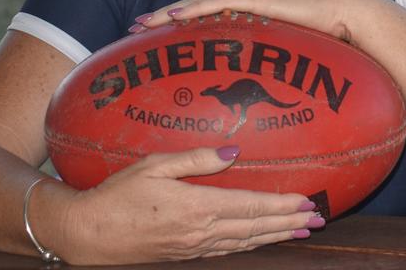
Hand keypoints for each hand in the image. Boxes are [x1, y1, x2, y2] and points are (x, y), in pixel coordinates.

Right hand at [52, 146, 321, 264]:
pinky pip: (227, 250)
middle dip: (289, 223)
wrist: (86, 235)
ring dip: (276, 236)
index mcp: (196, 206)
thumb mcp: (154, 165)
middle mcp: (200, 231)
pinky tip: (261, 240)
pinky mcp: (185, 254)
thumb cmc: (117, 195)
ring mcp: (194, 247)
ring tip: (300, 231)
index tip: (307, 201)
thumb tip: (234, 152)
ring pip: (245, 242)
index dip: (283, 204)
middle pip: (256, 227)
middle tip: (318, 219)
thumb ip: (196, 158)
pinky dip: (251, 244)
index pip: (251, 206)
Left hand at [132, 0, 386, 46]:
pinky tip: (171, 17)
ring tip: (142, 24)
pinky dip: (191, 10)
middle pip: (196, 4)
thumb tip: (266, 79)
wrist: (347, 11)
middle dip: (164, 15)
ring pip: (198, 2)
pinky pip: (215, 3)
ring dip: (168, 13)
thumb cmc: (327, 30)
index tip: (156, 30)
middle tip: (135, 27)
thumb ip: (276, 51)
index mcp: (253, 0)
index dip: (182, 18)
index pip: (209, 9)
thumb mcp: (292, 42)